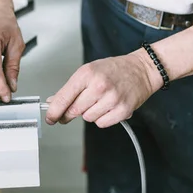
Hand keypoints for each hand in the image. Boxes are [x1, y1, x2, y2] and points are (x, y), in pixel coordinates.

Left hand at [46, 51, 162, 127]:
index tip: (50, 118)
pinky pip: (102, 123)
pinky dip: (102, 119)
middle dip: (71, 113)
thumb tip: (53, 103)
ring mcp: (112, 99)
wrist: (141, 70)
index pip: (63, 98)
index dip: (54, 112)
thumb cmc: (115, 69)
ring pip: (88, 118)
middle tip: (76, 108)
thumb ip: (70, 88)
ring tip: (100, 101)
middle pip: (74, 111)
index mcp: (87, 74)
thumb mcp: (89, 71)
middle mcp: (99, 86)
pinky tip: (108, 107)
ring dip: (90, 114)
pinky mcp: (122, 110)